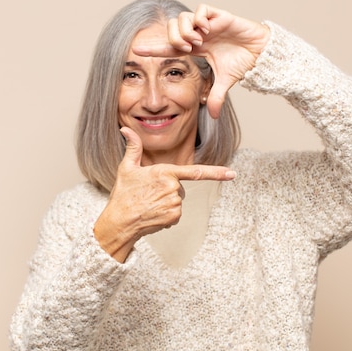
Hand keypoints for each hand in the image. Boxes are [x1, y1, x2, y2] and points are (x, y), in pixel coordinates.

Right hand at [94, 127, 235, 262]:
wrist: (120, 221)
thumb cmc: (123, 194)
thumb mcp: (126, 168)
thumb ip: (133, 147)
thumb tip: (125, 129)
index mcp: (165, 172)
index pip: (195, 171)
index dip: (216, 172)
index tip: (232, 173)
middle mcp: (173, 187)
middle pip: (179, 187)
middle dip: (167, 190)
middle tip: (148, 194)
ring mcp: (175, 203)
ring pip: (177, 201)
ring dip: (166, 203)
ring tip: (149, 205)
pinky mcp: (174, 217)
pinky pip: (175, 214)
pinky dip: (166, 215)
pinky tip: (153, 214)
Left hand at [132, 4, 269, 117]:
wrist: (262, 53)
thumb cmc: (244, 62)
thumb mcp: (226, 83)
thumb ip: (216, 97)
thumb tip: (213, 116)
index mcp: (197, 47)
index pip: (170, 46)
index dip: (153, 48)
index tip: (136, 51)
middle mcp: (199, 34)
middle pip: (172, 28)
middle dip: (174, 38)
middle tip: (187, 49)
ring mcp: (208, 24)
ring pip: (183, 17)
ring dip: (186, 30)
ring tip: (198, 41)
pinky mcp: (220, 16)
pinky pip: (201, 9)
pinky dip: (199, 19)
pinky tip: (206, 30)